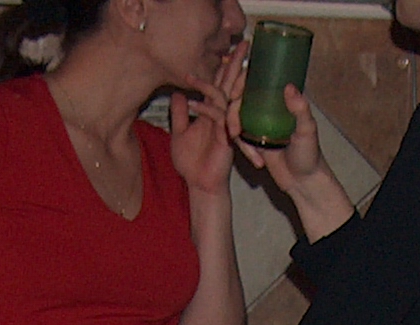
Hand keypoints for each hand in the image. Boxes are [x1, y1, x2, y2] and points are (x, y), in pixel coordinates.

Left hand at [170, 48, 244, 199]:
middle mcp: (223, 116)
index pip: (219, 84)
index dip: (220, 66)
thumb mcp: (179, 134)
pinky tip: (193, 104)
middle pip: (230, 84)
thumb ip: (179, 114)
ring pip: (225, 97)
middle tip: (242, 43)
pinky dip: (206, 109)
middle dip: (235, 63)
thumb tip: (177, 94)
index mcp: (213, 112)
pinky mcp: (226, 138)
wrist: (199, 185)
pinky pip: (219, 117)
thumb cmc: (192, 163)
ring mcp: (226, 125)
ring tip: (191, 78)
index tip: (220, 48)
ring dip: (209, 86)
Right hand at [232, 89, 353, 241]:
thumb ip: (300, 109)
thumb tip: (289, 87)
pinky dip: (243, 148)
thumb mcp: (308, 131)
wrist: (303, 182)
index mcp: (282, 98)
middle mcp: (269, 106)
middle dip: (231, 112)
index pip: (257, 78)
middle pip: (240, 96)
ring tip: (248, 150)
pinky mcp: (253, 138)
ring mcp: (259, 121)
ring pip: (235, 116)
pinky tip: (257, 161)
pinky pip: (239, 136)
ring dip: (233, 130)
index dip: (241, 80)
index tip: (234, 94)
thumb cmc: (310, 155)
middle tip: (233, 130)